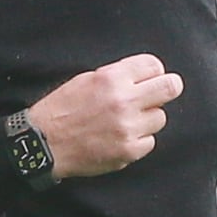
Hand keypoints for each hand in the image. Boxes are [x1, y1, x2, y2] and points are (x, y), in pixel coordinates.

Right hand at [28, 53, 182, 180]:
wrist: (44, 144)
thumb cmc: (61, 110)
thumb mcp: (86, 80)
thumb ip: (118, 77)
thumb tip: (145, 79)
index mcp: (112, 78)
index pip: (154, 65)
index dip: (152, 73)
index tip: (147, 80)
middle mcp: (124, 101)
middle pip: (171, 87)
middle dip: (166, 89)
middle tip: (157, 96)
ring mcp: (128, 128)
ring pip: (160, 118)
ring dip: (147, 119)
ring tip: (126, 122)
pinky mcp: (128, 151)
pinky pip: (149, 142)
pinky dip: (138, 141)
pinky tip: (119, 139)